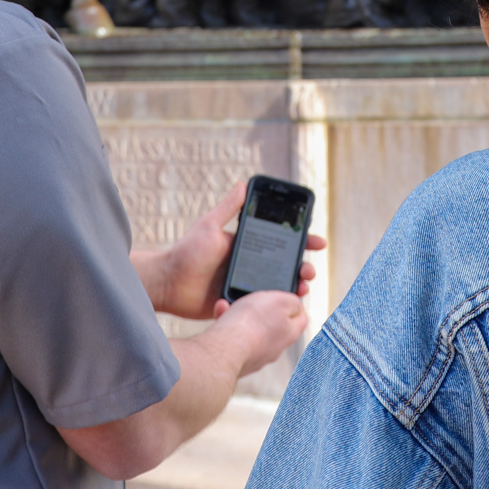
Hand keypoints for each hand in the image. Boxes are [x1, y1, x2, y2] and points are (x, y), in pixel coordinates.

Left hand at [135, 180, 323, 319]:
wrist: (169, 284)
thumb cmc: (186, 252)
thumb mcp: (209, 226)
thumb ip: (227, 208)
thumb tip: (243, 183)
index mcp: (246, 246)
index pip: (281, 242)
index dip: (302, 241)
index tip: (318, 242)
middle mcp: (250, 264)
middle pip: (285, 265)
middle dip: (303, 266)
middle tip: (308, 269)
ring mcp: (246, 284)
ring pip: (279, 286)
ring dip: (295, 286)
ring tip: (301, 287)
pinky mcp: (240, 303)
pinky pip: (264, 305)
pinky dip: (278, 304)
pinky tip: (285, 304)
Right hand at [210, 290, 308, 376]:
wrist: (224, 350)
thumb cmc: (252, 324)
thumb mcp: (280, 301)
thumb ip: (292, 301)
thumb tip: (296, 305)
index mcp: (289, 334)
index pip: (301, 319)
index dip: (294, 305)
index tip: (283, 295)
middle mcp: (275, 348)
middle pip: (274, 324)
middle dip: (262, 309)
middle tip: (253, 299)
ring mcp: (255, 355)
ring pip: (250, 329)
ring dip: (240, 314)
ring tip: (230, 304)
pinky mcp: (236, 359)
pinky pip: (233, 337)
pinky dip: (226, 323)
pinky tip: (220, 312)